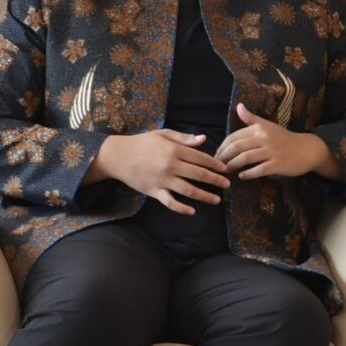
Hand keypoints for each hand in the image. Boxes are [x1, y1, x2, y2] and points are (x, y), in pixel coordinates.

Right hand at [92, 129, 230, 213]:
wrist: (118, 156)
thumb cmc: (142, 143)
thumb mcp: (163, 134)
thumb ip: (184, 138)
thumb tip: (204, 139)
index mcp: (174, 150)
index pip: (201, 158)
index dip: (215, 164)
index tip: (225, 169)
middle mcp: (170, 165)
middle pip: (198, 174)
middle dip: (215, 180)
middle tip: (227, 185)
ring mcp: (163, 180)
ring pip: (188, 190)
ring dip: (205, 196)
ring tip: (217, 199)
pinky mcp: (154, 191)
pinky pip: (170, 202)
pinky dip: (181, 208)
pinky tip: (192, 211)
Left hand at [219, 104, 337, 180]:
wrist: (306, 149)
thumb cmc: (284, 138)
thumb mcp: (268, 126)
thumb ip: (251, 118)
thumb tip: (238, 106)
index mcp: (259, 128)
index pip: (234, 137)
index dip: (222, 146)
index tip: (217, 154)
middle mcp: (264, 138)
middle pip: (237, 147)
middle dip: (224, 157)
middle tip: (218, 165)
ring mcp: (271, 151)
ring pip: (245, 158)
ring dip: (233, 165)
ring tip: (227, 171)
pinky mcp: (277, 164)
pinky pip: (258, 170)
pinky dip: (248, 174)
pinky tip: (242, 176)